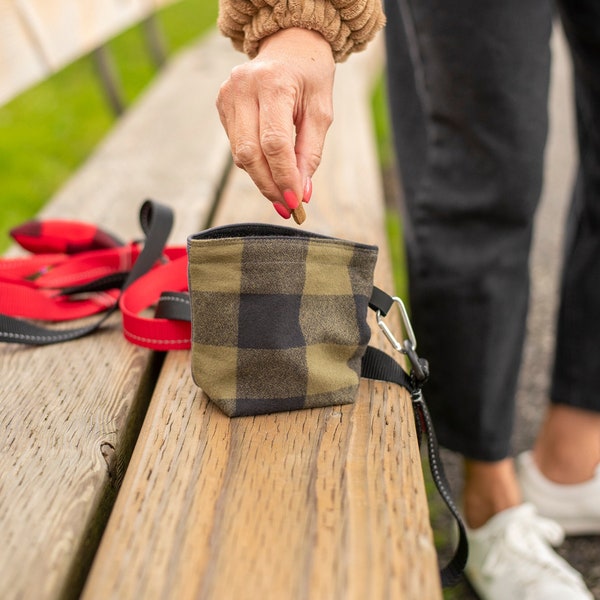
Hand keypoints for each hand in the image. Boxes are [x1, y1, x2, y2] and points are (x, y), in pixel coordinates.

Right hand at [216, 28, 334, 218]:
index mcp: (273, 83)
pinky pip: (237, 146)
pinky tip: (270, 165)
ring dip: (262, 179)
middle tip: (287, 207)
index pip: (274, 143)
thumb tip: (301, 192)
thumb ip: (310, 152)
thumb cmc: (310, 76)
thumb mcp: (321, 111)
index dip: (284, 177)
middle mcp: (243, 87)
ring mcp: (228, 95)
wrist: (289, 43)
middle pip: (250, 154)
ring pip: (240, 154)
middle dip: (269, 186)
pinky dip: (255, 163)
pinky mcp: (222, 104)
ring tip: (282, 192)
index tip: (296, 202)